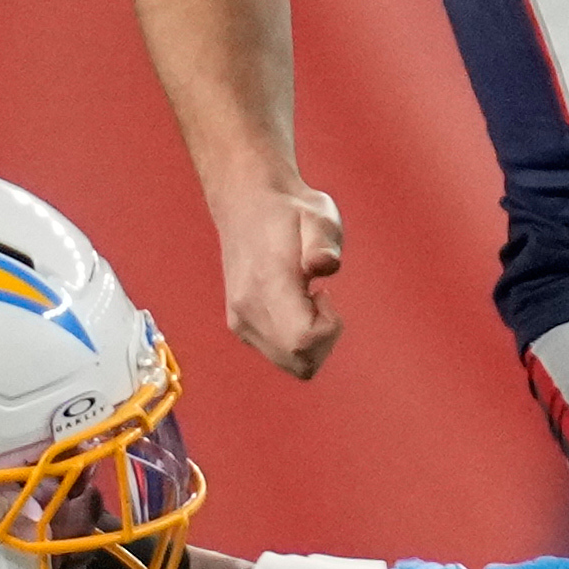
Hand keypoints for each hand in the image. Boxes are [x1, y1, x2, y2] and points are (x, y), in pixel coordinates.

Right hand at [218, 177, 345, 377]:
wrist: (248, 203)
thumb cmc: (290, 210)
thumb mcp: (318, 213)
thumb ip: (324, 240)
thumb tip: (323, 264)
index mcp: (267, 286)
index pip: (302, 343)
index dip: (328, 329)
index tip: (325, 294)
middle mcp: (248, 311)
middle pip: (300, 364)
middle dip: (324, 339)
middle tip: (319, 297)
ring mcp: (241, 322)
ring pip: (291, 364)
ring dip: (311, 340)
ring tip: (306, 299)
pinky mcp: (240, 326)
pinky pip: (279, 355)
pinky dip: (297, 340)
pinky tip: (295, 305)